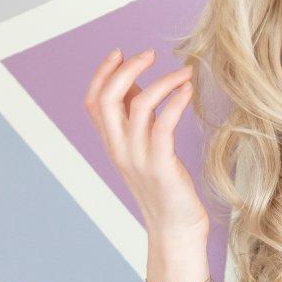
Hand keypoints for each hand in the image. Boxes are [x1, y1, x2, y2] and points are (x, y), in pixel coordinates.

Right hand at [83, 47, 209, 240]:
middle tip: (150, 53)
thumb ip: (137, 118)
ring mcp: (138, 158)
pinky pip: (163, 125)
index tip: (120, 52)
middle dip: (126, 69)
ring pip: (137, 107)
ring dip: (162, 81)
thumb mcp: (144, 149)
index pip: (93, 101)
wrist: (175, 229)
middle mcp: (119, 149)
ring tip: (184, 72)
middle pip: (107, 99)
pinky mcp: (161, 166)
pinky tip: (188, 91)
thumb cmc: (166, 187)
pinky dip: (175, 101)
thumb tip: (137, 81)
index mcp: (112, 144)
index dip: (102, 73)